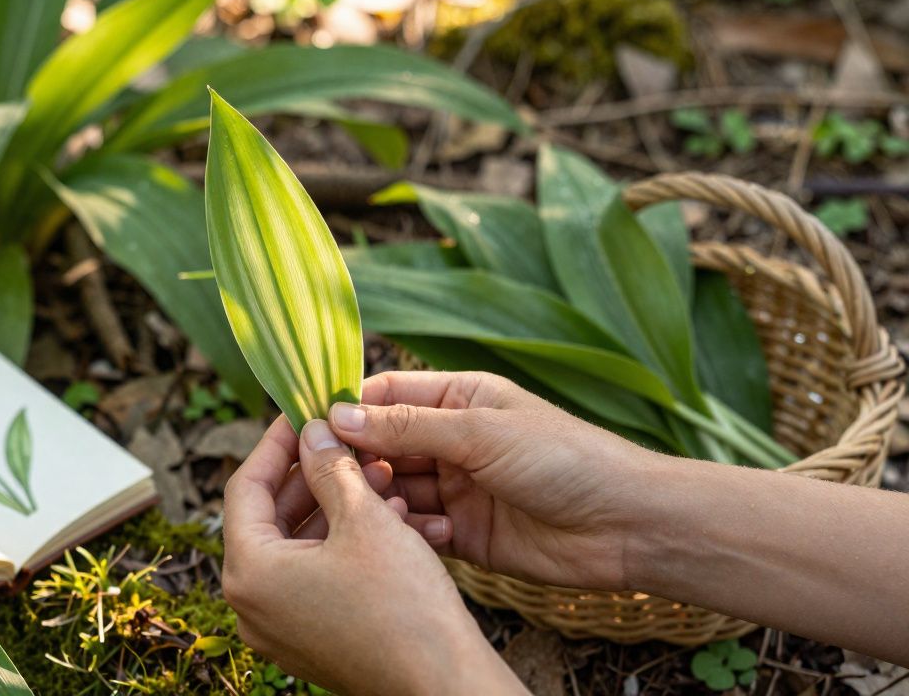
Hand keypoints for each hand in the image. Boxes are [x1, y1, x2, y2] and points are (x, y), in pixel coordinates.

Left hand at [222, 416, 525, 694]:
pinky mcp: (311, 638)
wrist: (444, 686)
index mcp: (249, 572)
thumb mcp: (365, 518)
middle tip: (350, 441)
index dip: (278, 442)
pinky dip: (347, 542)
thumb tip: (312, 431)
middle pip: (272, 516)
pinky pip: (318, 574)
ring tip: (383, 477)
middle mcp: (252, 604)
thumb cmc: (403, 606)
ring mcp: (280, 626)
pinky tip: (393, 517)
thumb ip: (330, 466)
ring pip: (301, 544)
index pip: (246, 486)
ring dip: (340, 505)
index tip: (303, 412)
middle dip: (318, 474)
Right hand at [327, 371, 656, 591]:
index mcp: (459, 397)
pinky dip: (406, 532)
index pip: (385, 394)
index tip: (304, 425)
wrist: (626, 525)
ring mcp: (457, 488)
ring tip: (369, 507)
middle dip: (355, 459)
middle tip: (329, 478)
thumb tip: (338, 414)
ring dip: (378, 498)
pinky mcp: (463, 534)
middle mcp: (452, 440)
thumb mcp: (481, 432)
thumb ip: (408, 426)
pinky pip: (416, 529)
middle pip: (382, 445)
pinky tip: (412, 536)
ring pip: (394, 490)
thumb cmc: (566, 459)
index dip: (345, 408)